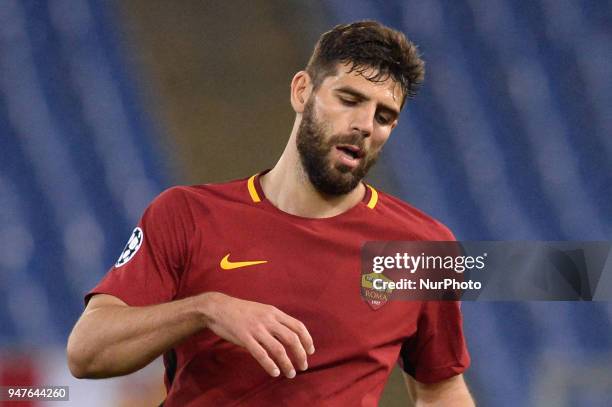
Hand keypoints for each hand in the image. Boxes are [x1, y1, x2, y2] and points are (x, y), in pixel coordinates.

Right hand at [199, 292, 314, 378]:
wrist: (218, 307)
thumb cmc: (241, 311)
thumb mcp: (262, 310)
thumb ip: (275, 321)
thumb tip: (289, 335)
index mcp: (274, 312)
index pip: (298, 326)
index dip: (307, 340)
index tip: (310, 351)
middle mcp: (268, 319)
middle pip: (292, 338)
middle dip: (301, 354)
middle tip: (303, 366)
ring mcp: (256, 328)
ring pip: (278, 349)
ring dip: (287, 364)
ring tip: (291, 374)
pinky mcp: (244, 337)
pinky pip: (261, 354)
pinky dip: (270, 365)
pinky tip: (275, 372)